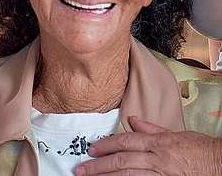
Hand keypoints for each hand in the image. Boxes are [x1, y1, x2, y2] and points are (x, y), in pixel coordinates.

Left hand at [75, 116, 221, 174]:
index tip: (91, 149)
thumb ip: (151, 129)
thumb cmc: (199, 149)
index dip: (106, 145)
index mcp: (157, 142)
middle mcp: (157, 158)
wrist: (221, 164)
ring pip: (128, 175)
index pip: (125, 142)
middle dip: (99, 164)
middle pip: (122, 160)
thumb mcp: (175, 134)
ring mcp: (161, 174)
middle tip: (81, 168)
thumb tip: (131, 120)